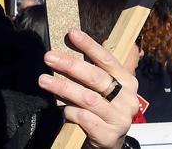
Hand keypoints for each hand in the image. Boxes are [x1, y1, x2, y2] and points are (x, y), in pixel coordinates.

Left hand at [38, 29, 137, 148]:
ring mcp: (119, 118)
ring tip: (43, 80)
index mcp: (128, 82)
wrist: (111, 143)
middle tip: (48, 57)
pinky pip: (84, 119)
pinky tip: (63, 110)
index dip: (90, 46)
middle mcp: (127, 99)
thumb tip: (104, 38)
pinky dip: (71, 112)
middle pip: (96, 78)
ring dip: (63, 88)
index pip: (107, 60)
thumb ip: (108, 65)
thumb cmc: (106, 109)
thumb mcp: (112, 87)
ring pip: (87, 98)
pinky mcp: (109, 136)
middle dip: (70, 65)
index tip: (72, 34)